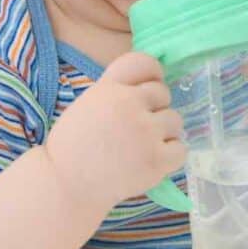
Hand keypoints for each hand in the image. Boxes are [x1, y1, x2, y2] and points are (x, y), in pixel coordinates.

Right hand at [44, 53, 185, 209]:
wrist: (66, 186)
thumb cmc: (73, 146)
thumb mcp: (87, 104)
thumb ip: (115, 91)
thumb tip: (149, 85)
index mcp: (108, 88)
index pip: (144, 62)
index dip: (152, 74)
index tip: (149, 88)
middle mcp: (128, 103)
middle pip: (163, 92)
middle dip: (155, 108)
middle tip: (138, 128)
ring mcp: (145, 131)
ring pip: (175, 120)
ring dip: (164, 133)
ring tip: (143, 146)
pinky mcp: (156, 159)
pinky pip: (180, 149)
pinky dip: (169, 156)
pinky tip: (150, 161)